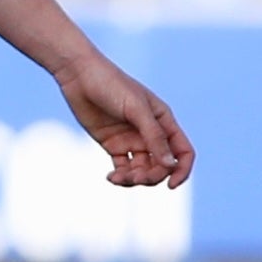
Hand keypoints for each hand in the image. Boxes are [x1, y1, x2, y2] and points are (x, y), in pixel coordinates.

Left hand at [55, 52, 194, 190]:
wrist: (80, 76)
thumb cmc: (112, 85)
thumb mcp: (136, 109)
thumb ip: (154, 136)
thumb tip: (170, 164)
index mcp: (163, 121)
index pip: (182, 152)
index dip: (181, 170)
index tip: (171, 185)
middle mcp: (150, 133)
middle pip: (161, 166)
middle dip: (152, 177)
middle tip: (135, 177)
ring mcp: (132, 140)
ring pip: (142, 170)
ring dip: (134, 179)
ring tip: (118, 178)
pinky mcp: (113, 145)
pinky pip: (123, 168)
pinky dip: (120, 177)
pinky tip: (111, 177)